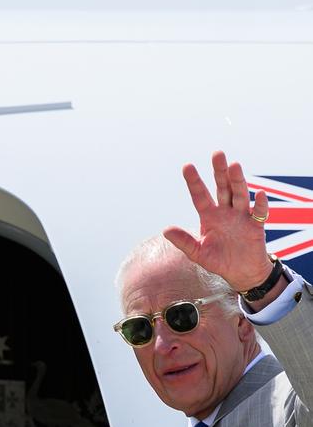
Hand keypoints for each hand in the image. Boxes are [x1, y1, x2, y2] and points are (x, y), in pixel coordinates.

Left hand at [163, 150, 272, 293]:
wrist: (240, 273)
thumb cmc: (218, 260)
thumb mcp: (198, 253)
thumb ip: (184, 242)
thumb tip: (166, 230)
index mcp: (209, 216)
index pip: (200, 196)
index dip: (194, 181)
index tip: (187, 166)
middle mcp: (225, 211)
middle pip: (222, 188)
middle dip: (219, 172)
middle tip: (217, 154)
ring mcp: (241, 216)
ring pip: (240, 195)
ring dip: (237, 181)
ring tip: (234, 165)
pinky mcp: (256, 225)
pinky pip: (259, 213)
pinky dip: (261, 205)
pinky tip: (260, 195)